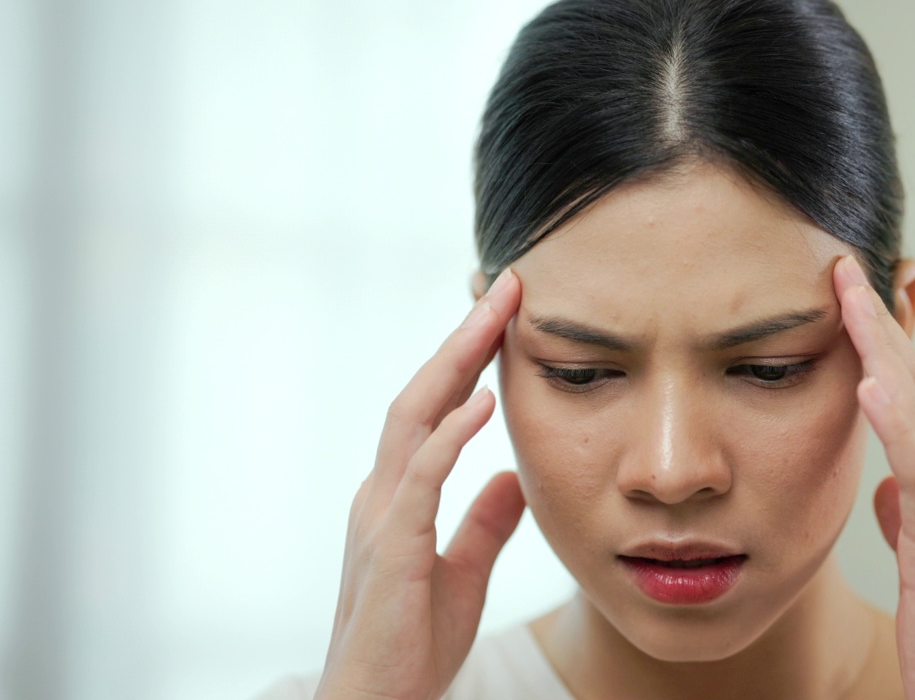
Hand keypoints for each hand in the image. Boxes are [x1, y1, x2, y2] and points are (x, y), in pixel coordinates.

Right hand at [316, 269, 525, 699]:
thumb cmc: (411, 647)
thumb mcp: (463, 574)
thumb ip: (484, 524)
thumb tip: (513, 478)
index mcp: (398, 497)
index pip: (432, 410)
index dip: (466, 360)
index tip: (506, 316)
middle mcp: (381, 495)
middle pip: (419, 396)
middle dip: (462, 339)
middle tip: (507, 288)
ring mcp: (381, 519)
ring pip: (412, 421)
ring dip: (455, 364)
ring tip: (495, 315)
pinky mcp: (391, 552)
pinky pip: (419, 481)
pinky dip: (448, 436)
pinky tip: (481, 402)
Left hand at [833, 256, 914, 699]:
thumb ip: (910, 518)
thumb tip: (887, 484)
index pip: (913, 399)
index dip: (882, 344)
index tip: (848, 294)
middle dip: (883, 325)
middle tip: (847, 267)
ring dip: (888, 352)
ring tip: (853, 298)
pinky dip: (901, 425)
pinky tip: (874, 384)